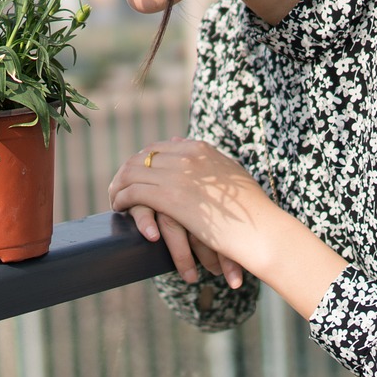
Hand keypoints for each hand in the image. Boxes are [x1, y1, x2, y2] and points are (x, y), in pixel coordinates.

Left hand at [112, 138, 348, 320]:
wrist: (261, 230)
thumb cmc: (250, 211)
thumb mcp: (229, 176)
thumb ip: (207, 162)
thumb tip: (183, 147)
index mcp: (200, 149)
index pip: (157, 148)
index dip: (141, 163)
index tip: (134, 177)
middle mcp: (186, 156)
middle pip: (141, 158)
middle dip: (126, 173)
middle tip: (118, 189)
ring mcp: (177, 174)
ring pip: (132, 174)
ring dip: (119, 187)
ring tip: (116, 202)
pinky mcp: (170, 197)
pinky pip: (133, 193)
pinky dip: (121, 200)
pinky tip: (120, 210)